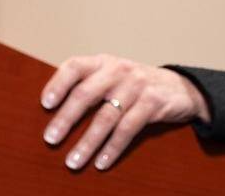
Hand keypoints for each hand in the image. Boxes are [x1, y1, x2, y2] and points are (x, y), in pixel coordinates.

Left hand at [40, 54, 209, 170]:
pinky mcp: (153, 103)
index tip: (44, 104)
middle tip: (51, 139)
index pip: (75, 66)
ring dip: (87, 142)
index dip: (58, 83)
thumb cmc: (134, 86)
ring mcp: (137, 86)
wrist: (179, 87)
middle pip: (86, 94)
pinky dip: (112, 148)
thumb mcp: (112, 77)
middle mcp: (118, 70)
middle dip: (66, 119)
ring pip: (106, 117)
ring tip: (73, 161)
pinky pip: (128, 129)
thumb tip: (52, 112)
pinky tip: (101, 162)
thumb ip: (89, 86)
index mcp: (103, 62)